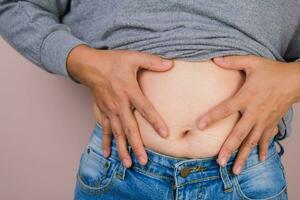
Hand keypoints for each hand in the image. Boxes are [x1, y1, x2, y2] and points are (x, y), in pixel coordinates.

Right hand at [67, 44, 173, 167]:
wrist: (89, 65)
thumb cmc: (112, 61)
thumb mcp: (133, 57)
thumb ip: (153, 61)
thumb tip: (171, 64)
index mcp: (129, 90)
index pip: (145, 109)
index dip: (155, 121)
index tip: (165, 134)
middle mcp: (119, 104)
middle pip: (129, 128)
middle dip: (136, 146)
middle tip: (144, 161)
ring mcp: (109, 110)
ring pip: (117, 133)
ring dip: (122, 149)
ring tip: (128, 164)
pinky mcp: (102, 112)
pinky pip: (104, 130)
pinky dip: (106, 142)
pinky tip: (108, 155)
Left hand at [197, 55, 299, 174]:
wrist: (296, 80)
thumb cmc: (271, 71)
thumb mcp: (252, 62)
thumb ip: (232, 61)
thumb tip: (213, 58)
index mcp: (247, 96)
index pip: (226, 108)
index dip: (212, 117)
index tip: (199, 126)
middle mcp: (255, 111)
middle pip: (240, 133)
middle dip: (229, 148)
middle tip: (219, 162)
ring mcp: (265, 120)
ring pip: (253, 141)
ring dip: (244, 156)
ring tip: (235, 170)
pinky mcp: (273, 123)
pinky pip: (267, 139)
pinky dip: (263, 150)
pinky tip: (259, 160)